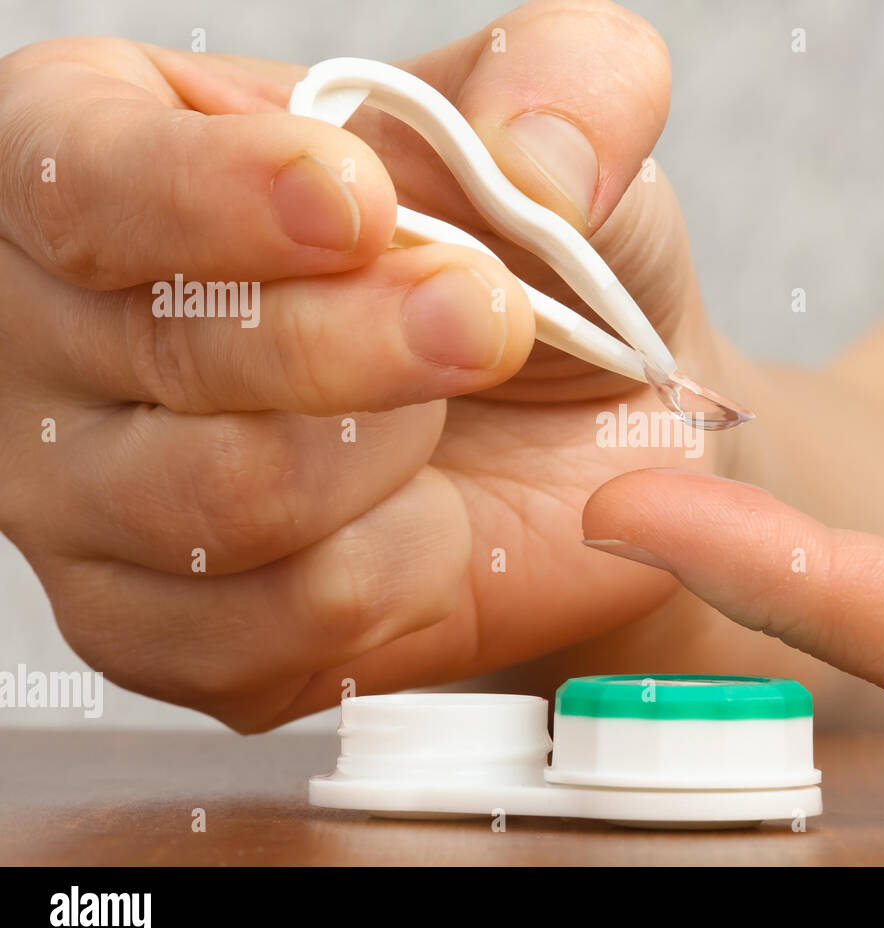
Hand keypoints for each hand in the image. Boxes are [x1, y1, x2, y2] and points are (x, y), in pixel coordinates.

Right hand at [0, 0, 749, 729]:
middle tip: (491, 322)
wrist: (568, 441)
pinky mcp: (166, 633)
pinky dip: (403, 571)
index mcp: (107, 159)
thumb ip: (565, 85)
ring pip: (225, 502)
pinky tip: (422, 519)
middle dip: (364, 343)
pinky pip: (283, 623)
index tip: (361, 207)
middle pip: (160, 354)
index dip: (218, 198)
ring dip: (394, 459)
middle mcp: (62, 336)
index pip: (81, 178)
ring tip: (444, 416)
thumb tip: (534, 157)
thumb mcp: (564, 131)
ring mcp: (92, 502)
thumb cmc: (529, 268)